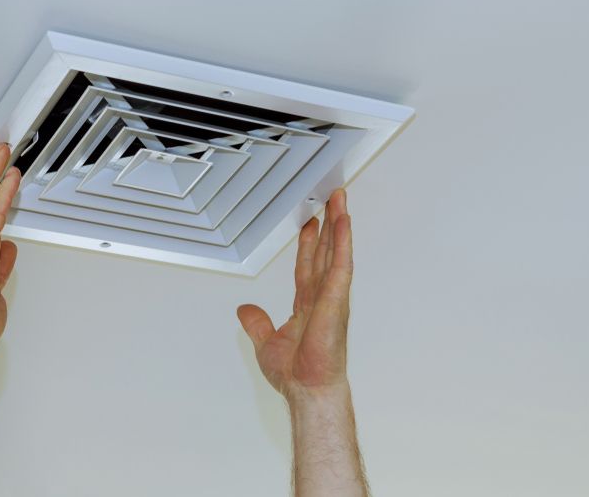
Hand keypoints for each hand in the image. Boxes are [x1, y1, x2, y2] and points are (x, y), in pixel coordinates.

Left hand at [237, 189, 353, 403]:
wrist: (306, 389)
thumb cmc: (297, 374)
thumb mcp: (266, 343)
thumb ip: (257, 324)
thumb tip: (244, 310)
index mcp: (308, 306)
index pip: (308, 267)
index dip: (309, 245)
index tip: (310, 224)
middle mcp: (323, 298)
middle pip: (326, 253)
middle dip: (330, 225)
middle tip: (333, 200)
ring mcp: (332, 297)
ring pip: (336, 252)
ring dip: (340, 226)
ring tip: (341, 201)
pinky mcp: (337, 300)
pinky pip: (341, 266)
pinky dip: (343, 243)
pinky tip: (343, 224)